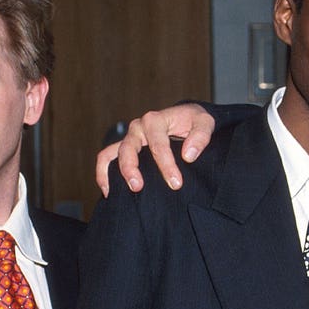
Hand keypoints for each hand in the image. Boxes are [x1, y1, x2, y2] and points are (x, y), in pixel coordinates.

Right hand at [94, 103, 215, 195]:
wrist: (187, 117)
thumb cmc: (194, 120)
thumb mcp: (205, 122)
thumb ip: (200, 136)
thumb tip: (188, 155)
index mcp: (155, 120)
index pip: (158, 144)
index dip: (166, 165)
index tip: (176, 183)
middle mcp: (138, 127)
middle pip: (129, 149)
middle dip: (132, 169)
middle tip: (139, 188)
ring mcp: (130, 137)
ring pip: (113, 153)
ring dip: (115, 172)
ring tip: (124, 191)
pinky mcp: (125, 147)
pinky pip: (106, 157)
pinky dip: (103, 172)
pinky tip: (108, 190)